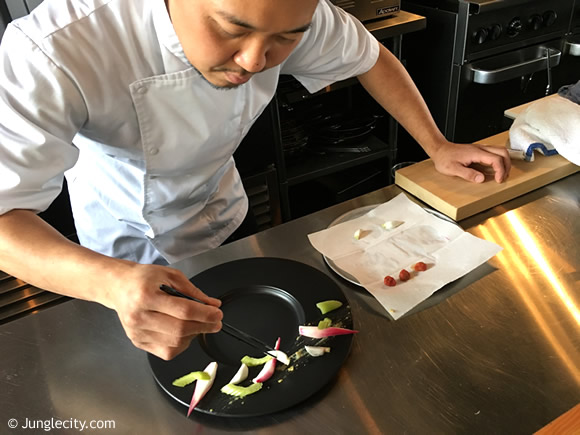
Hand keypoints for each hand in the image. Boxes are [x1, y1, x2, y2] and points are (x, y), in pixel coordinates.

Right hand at [103, 263, 222, 359]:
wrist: (118, 286)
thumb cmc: (144, 278)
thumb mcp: (170, 275)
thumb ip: (193, 291)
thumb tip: (213, 305)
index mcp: (146, 295)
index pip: (183, 310)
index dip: (205, 314)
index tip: (218, 313)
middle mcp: (139, 317)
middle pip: (180, 329)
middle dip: (204, 326)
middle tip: (216, 322)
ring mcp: (137, 333)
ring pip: (174, 343)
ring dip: (193, 335)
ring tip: (198, 324)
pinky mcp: (137, 342)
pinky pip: (166, 351)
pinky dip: (181, 344)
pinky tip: (184, 333)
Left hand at [430, 141, 510, 182]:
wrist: (439, 149)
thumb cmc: (444, 158)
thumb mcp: (453, 169)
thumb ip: (468, 174)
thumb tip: (481, 179)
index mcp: (476, 153)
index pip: (496, 159)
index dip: (501, 170)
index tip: (499, 180)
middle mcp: (480, 149)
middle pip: (503, 152)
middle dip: (507, 165)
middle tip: (503, 177)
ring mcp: (480, 148)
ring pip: (500, 151)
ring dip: (505, 162)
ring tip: (502, 173)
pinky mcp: (478, 150)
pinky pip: (494, 152)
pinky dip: (499, 160)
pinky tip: (495, 168)